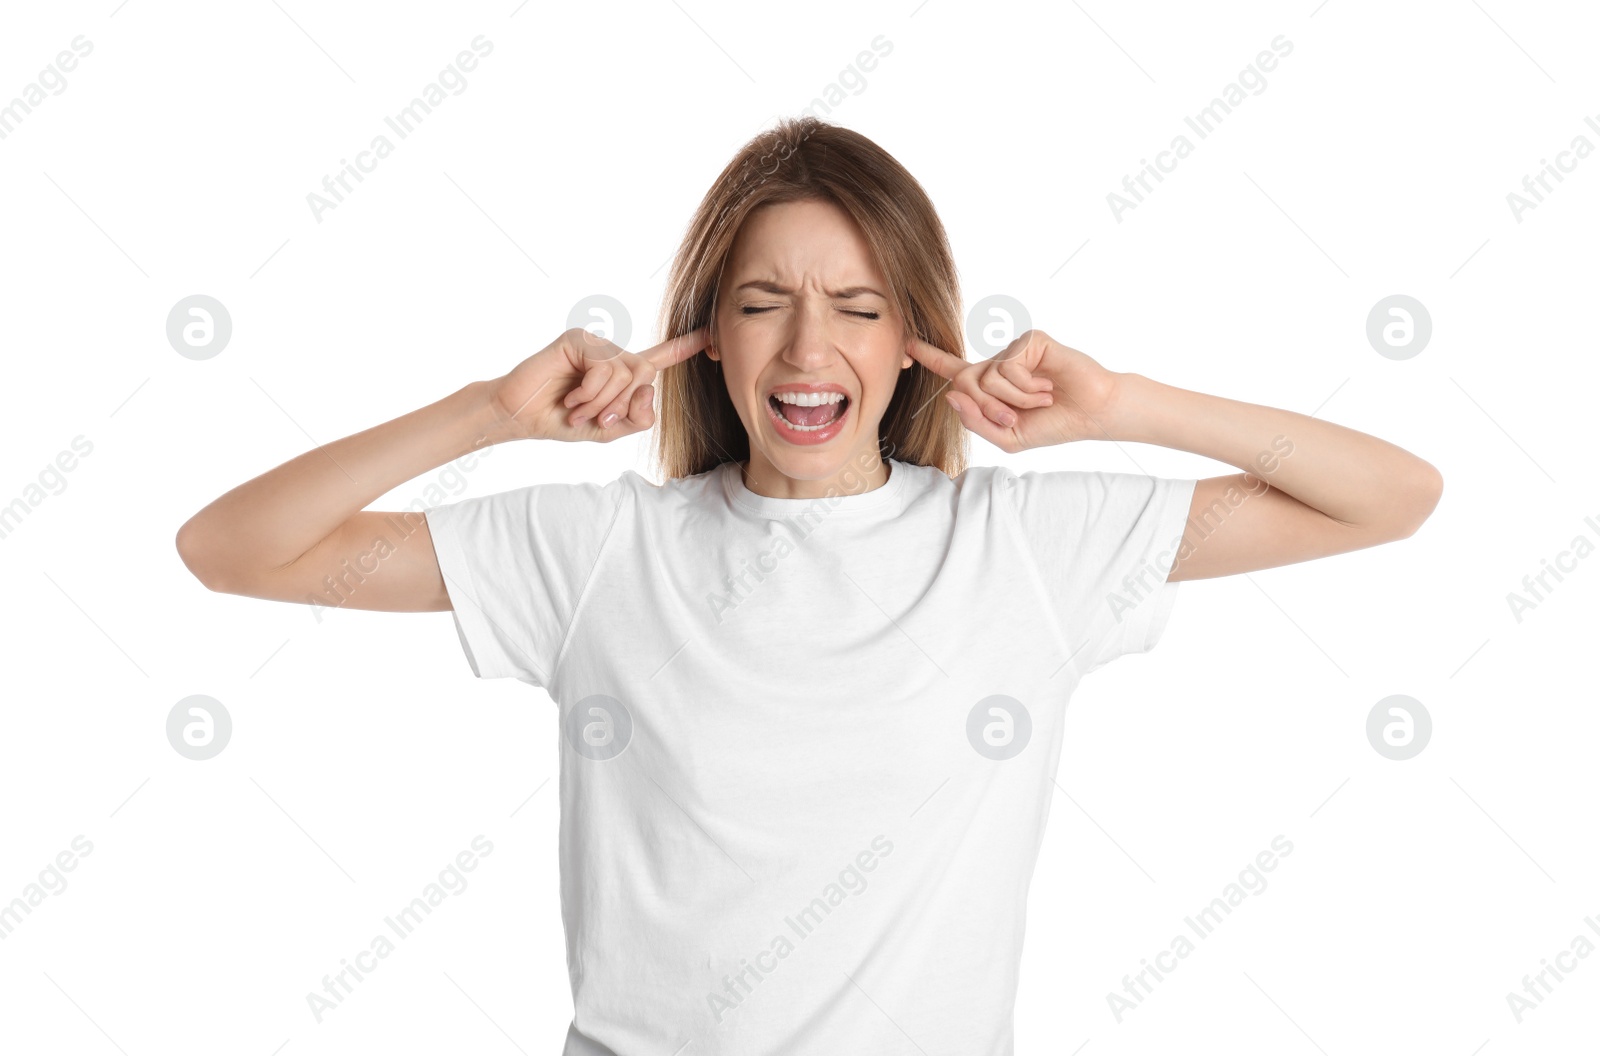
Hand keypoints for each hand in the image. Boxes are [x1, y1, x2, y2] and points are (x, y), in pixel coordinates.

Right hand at [487, 327, 708, 441]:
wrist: (522, 417)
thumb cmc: (562, 421)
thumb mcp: (608, 430)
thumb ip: (636, 419)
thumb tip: (649, 390)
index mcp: (622, 373)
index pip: (659, 358)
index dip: (685, 347)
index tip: (711, 335)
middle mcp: (612, 354)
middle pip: (646, 375)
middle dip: (621, 406)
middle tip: (595, 419)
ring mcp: (596, 344)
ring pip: (626, 374)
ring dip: (601, 403)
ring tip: (577, 410)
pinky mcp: (579, 339)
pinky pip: (604, 369)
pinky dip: (589, 392)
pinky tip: (570, 398)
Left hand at [907, 329, 1123, 451]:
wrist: (1091, 414)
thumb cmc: (1053, 425)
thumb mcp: (1007, 437)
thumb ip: (976, 421)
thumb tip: (950, 394)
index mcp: (990, 388)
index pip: (953, 371)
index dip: (929, 357)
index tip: (906, 343)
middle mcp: (998, 365)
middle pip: (963, 382)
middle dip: (987, 408)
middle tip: (1016, 416)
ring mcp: (1012, 350)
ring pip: (986, 378)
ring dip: (1014, 400)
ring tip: (1041, 398)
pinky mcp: (1028, 340)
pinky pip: (1007, 368)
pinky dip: (1026, 387)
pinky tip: (1047, 386)